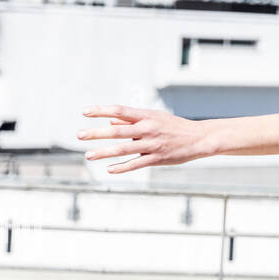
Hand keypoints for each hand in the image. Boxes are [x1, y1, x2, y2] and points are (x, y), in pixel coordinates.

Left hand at [77, 105, 213, 174]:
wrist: (199, 138)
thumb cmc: (174, 126)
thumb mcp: (155, 118)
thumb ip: (133, 121)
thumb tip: (111, 123)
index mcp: (147, 116)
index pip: (120, 110)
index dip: (102, 111)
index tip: (85, 112)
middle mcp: (148, 129)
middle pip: (118, 131)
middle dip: (96, 133)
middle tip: (79, 134)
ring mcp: (152, 144)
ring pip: (124, 149)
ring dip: (104, 152)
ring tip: (88, 155)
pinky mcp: (157, 158)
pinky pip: (136, 164)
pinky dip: (122, 167)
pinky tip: (109, 169)